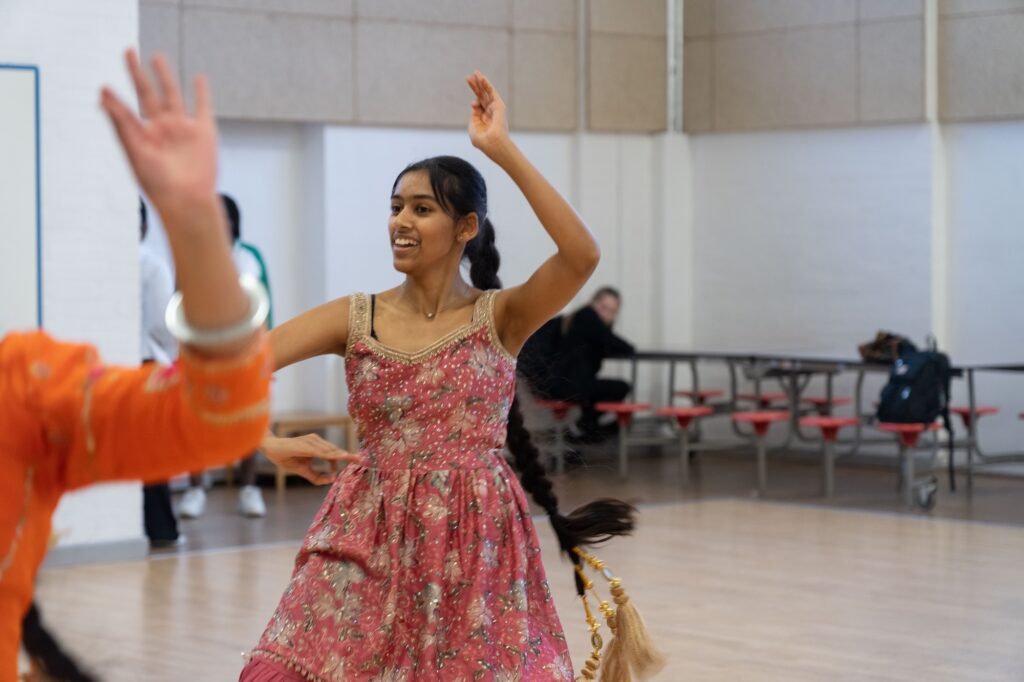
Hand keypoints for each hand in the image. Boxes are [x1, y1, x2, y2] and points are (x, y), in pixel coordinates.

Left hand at [100, 49, 216, 214]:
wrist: (187, 200)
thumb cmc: (158, 183)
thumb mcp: (134, 150)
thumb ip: (121, 121)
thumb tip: (103, 96)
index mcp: (142, 135)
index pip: (125, 110)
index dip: (114, 98)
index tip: (104, 86)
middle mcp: (161, 129)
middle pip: (147, 94)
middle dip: (137, 74)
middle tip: (129, 52)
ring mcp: (182, 129)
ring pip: (172, 95)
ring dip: (164, 76)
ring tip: (156, 58)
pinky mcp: (204, 132)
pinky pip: (203, 108)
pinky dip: (202, 93)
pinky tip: (199, 79)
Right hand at [263, 434, 362, 484]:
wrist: (271, 449)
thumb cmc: (286, 458)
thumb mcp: (303, 470)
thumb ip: (316, 476)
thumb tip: (330, 480)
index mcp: (317, 448)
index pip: (334, 453)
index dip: (346, 457)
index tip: (358, 461)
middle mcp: (316, 442)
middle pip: (335, 451)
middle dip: (348, 456)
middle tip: (362, 460)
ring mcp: (312, 441)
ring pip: (330, 451)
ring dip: (342, 455)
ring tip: (355, 459)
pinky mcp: (306, 443)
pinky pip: (321, 450)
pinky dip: (331, 454)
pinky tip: (340, 457)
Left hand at [466, 71, 510, 158]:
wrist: (494, 145)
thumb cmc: (484, 142)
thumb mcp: (473, 128)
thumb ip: (473, 116)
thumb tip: (475, 103)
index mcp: (485, 119)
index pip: (479, 106)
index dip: (475, 101)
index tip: (473, 103)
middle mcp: (490, 113)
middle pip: (482, 97)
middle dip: (476, 87)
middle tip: (469, 77)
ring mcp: (495, 109)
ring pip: (486, 93)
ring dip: (481, 82)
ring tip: (475, 73)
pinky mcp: (498, 106)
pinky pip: (492, 93)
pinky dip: (487, 85)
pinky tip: (482, 77)